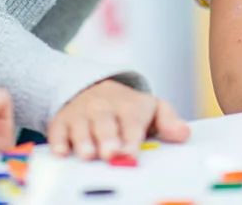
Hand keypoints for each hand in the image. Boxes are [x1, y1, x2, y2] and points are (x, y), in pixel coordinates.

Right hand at [48, 79, 189, 160]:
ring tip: (88, 155)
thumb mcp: (151, 108)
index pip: (132, 120)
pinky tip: (60, 152)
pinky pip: (57, 129)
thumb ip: (168, 121)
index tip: (131, 152)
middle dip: (107, 138)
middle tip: (111, 154)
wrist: (91, 86)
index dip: (131, 137)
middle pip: (105, 121)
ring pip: (81, 125)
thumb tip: (184, 133)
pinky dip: (58, 140)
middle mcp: (104, 107)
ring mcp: (81, 113)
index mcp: (128, 105)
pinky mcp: (62, 120)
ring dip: (83, 140)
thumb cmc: (127, 107)